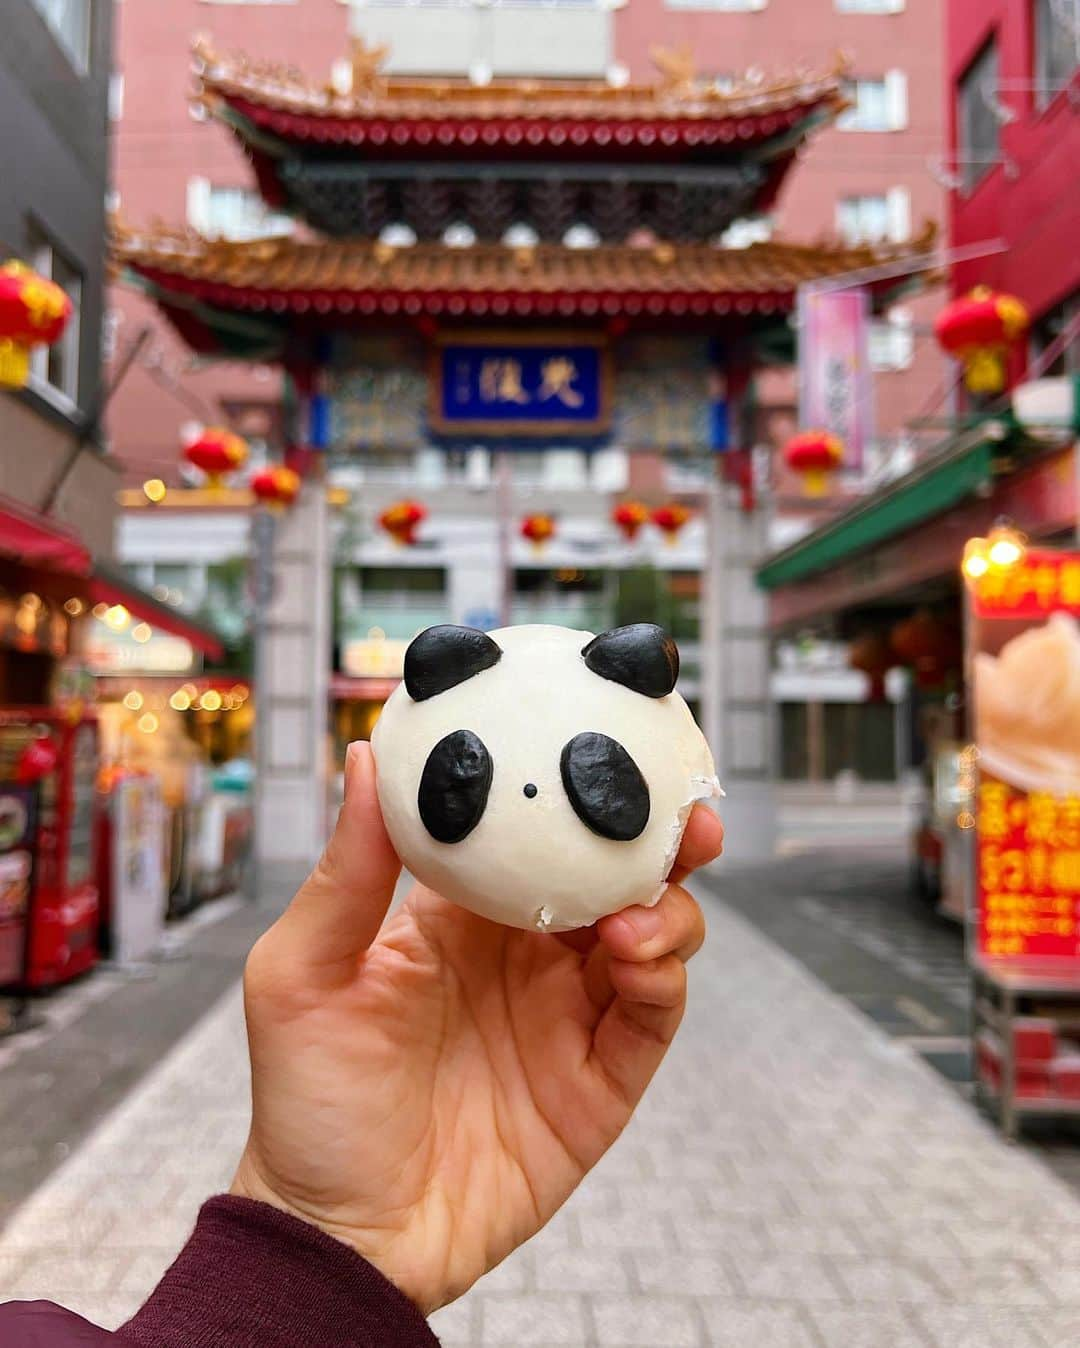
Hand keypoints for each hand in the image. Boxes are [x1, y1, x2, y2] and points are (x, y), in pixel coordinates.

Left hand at [232, 742, 722, 1312]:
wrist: (340, 1232)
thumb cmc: (307, 1100)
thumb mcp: (304, 973)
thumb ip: (347, 872)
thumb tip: (361, 756)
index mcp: (464, 918)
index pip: (535, 836)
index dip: (575, 792)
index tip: (608, 744)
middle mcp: (526, 957)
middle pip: (613, 878)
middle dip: (660, 841)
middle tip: (688, 817)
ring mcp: (569, 1018)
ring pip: (652, 938)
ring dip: (668, 910)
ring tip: (641, 911)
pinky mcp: (600, 1082)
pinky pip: (651, 1017)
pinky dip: (663, 978)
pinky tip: (640, 956)